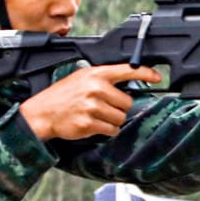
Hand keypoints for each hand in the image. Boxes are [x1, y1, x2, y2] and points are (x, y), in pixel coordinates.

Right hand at [19, 64, 160, 140]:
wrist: (42, 112)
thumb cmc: (63, 95)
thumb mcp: (82, 78)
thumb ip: (104, 78)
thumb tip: (130, 80)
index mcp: (96, 74)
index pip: (128, 70)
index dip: (146, 73)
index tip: (158, 77)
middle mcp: (96, 88)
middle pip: (127, 102)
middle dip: (119, 107)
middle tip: (103, 107)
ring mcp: (92, 106)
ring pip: (121, 118)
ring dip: (112, 120)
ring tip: (96, 115)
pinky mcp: (89, 123)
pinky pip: (112, 130)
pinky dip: (106, 130)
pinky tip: (93, 124)